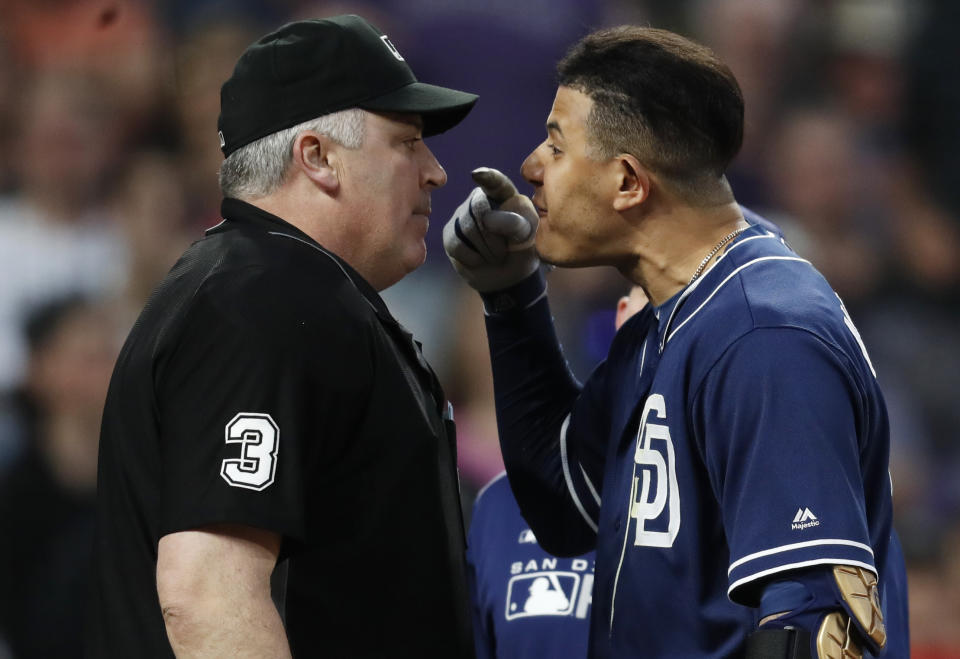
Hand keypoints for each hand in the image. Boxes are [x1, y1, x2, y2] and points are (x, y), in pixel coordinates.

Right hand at [442, 167, 539, 291]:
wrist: (508, 276)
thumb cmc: (522, 249)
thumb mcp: (529, 237)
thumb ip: (515, 223)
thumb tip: (487, 219)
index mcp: (504, 195)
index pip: (495, 183)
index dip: (486, 177)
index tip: (477, 175)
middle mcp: (479, 200)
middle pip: (477, 208)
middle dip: (493, 235)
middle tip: (504, 251)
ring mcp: (462, 216)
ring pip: (466, 227)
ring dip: (486, 249)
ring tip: (495, 256)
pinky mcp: (450, 235)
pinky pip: (456, 244)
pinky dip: (473, 258)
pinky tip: (480, 260)